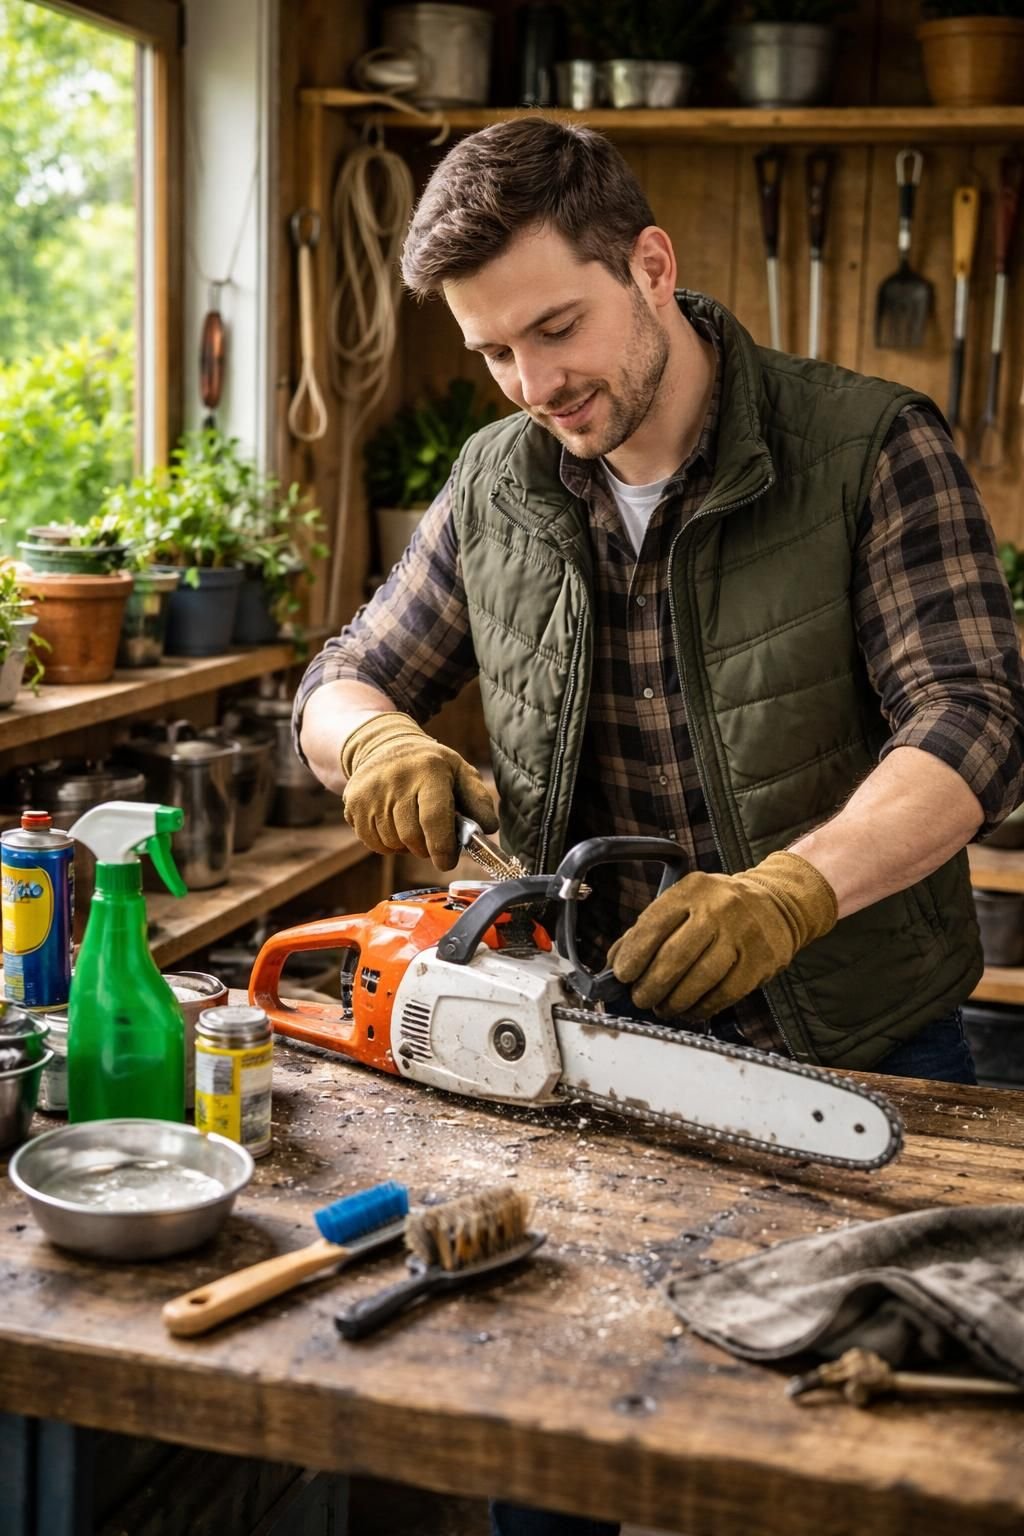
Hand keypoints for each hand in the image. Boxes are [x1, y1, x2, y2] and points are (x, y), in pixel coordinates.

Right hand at [341, 712, 497, 869]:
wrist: (383, 746)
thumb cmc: (430, 766)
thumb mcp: (460, 772)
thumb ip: (477, 800)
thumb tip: (488, 829)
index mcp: (429, 770)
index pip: (434, 819)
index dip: (442, 847)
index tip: (447, 862)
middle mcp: (396, 778)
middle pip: (412, 836)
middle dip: (426, 849)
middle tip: (433, 842)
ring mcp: (370, 791)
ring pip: (392, 842)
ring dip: (406, 846)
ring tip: (413, 828)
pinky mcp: (352, 802)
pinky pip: (373, 842)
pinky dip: (388, 844)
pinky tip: (394, 827)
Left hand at [606, 852, 836, 1019]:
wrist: (777, 903)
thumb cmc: (718, 907)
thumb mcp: (684, 903)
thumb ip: (649, 929)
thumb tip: (615, 965)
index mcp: (691, 891)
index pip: (653, 925)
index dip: (633, 955)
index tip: (621, 975)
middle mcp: (717, 909)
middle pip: (674, 957)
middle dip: (650, 986)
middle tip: (640, 999)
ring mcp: (741, 935)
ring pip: (698, 980)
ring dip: (674, 1002)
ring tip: (663, 1008)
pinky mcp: (760, 961)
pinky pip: (723, 994)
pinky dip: (701, 1007)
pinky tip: (689, 1010)